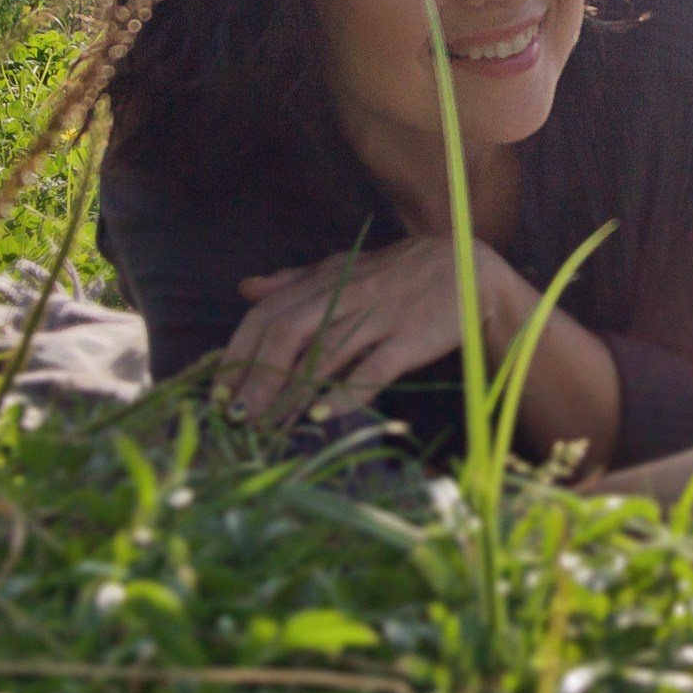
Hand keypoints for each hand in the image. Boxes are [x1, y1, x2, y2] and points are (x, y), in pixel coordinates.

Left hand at [220, 236, 529, 423]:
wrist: (472, 270)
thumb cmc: (404, 274)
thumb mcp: (348, 267)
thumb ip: (297, 280)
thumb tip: (246, 289)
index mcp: (329, 279)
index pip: (269, 314)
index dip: (239, 351)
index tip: (220, 390)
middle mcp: (349, 295)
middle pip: (287, 333)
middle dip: (255, 376)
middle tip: (235, 416)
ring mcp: (381, 317)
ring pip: (324, 354)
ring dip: (288, 391)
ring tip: (264, 424)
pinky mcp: (411, 339)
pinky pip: (374, 368)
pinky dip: (346, 392)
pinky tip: (321, 414)